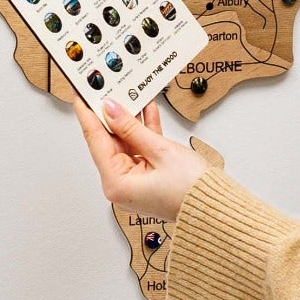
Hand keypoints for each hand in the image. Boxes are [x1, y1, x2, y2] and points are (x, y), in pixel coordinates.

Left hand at [74, 96, 209, 221]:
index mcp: (116, 184)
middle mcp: (122, 185)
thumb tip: (111, 110)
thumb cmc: (192, 192)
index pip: (95, 141)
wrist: (218, 210)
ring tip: (129, 94)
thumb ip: (132, 128)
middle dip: (112, 114)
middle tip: (108, 90)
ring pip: (127, 143)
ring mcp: (135, 182)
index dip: (87, 115)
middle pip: (110, 142)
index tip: (81, 95)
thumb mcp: (160, 151)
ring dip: (131, 120)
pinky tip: (147, 110)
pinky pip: (141, 149)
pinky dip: (145, 131)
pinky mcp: (149, 178)